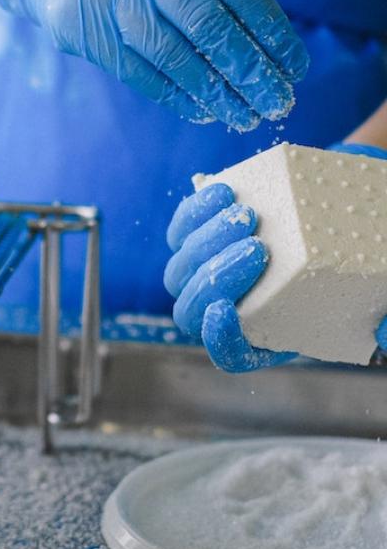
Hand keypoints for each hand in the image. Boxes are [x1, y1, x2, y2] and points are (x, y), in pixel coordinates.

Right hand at [0, 0, 308, 130]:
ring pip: (172, 55)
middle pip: (206, 23)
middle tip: (276, 103)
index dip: (271, 31)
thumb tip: (271, 55)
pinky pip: (139, 72)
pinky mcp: (82, 30)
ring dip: (214, 93)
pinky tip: (202, 110)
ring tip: (243, 116)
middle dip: (248, 70)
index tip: (295, 69)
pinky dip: (175, 96)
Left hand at [166, 142, 386, 371]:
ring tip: (247, 217)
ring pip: (182, 268)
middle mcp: (229, 307)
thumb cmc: (362, 258)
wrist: (348, 204)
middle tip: (258, 248)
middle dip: (218, 279)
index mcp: (267, 335)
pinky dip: (195, 213)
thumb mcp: (382, 292)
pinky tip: (224, 195)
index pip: (230, 353)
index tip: (223, 312)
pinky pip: (181, 228)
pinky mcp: (200, 234)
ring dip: (207, 242)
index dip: (219, 340)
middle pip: (194, 308)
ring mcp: (208, 271)